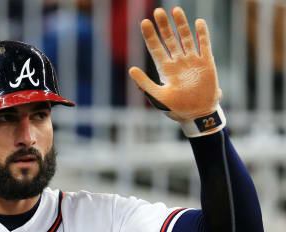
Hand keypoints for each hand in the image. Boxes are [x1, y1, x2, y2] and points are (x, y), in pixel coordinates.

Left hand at [129, 7, 224, 135]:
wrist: (197, 115)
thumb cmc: (176, 109)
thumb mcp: (157, 97)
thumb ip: (144, 83)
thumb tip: (130, 69)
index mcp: (165, 69)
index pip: (155, 48)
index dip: (150, 35)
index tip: (144, 22)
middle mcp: (177, 62)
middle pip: (169, 39)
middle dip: (163, 26)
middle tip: (157, 11)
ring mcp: (192, 61)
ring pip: (186, 38)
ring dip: (181, 24)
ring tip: (175, 9)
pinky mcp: (206, 63)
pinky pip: (204, 45)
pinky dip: (202, 34)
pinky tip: (198, 22)